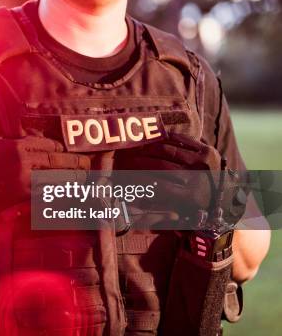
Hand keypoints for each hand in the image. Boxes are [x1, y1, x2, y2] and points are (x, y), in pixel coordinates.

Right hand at [0, 136, 89, 218]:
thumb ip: (18, 143)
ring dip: (73, 179)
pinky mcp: (24, 196)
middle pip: (57, 161)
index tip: (69, 153)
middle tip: (87, 165)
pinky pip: (49, 194)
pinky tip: (71, 194)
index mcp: (17, 146)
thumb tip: (40, 143)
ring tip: (84, 179)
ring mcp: (25, 179)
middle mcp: (23, 161)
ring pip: (57, 178)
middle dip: (75, 163)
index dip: (62, 150)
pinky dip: (62, 194)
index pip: (49, 145)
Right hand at [113, 133, 237, 225]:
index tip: (123, 176)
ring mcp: (204, 161)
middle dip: (139, 161)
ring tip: (137, 150)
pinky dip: (165, 138)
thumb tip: (133, 199)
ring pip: (167, 149)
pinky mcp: (208, 150)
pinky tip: (154, 141)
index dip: (136, 178)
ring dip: (148, 148)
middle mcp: (196, 177)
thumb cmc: (200, 210)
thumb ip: (159, 210)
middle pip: (158, 164)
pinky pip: (181, 139)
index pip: (154, 183)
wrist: (231, 198)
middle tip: (126, 160)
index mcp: (189, 196)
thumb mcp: (180, 215)